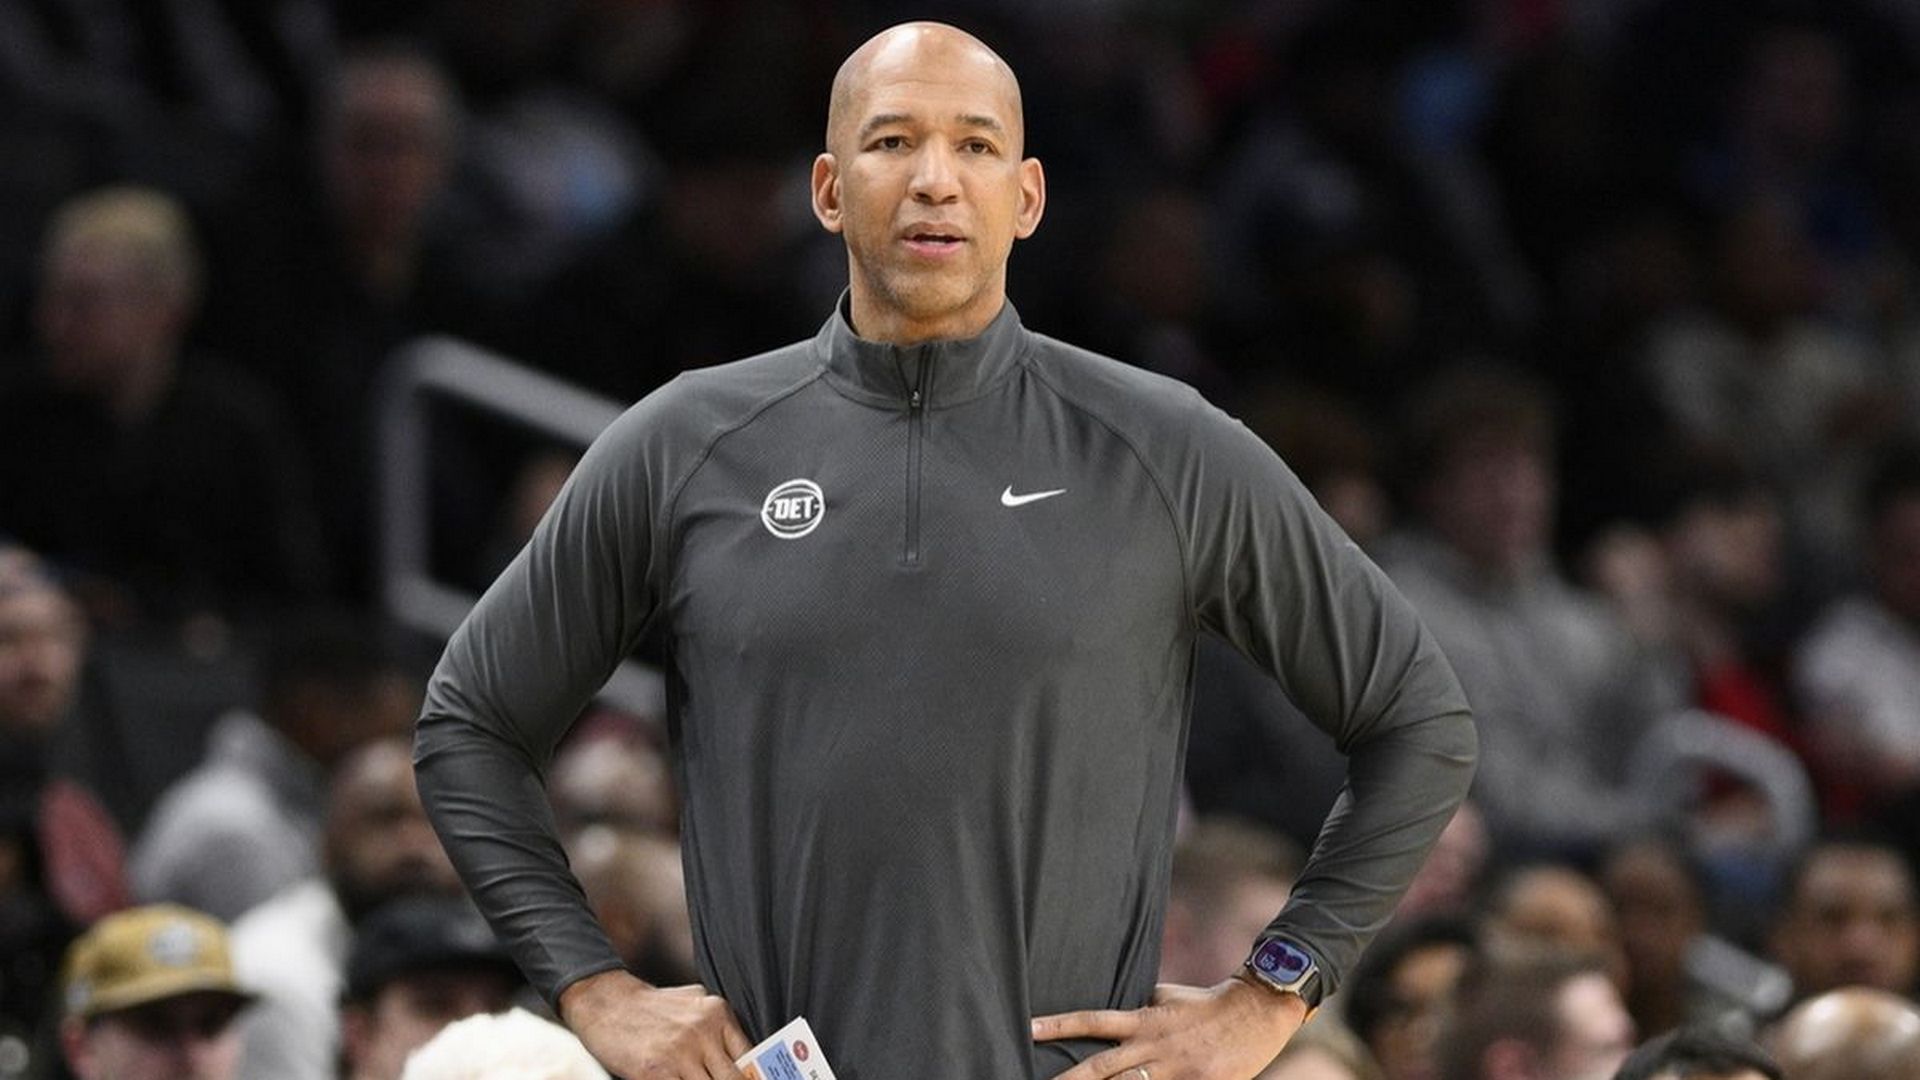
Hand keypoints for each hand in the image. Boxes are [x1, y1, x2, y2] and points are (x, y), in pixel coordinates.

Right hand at [558, 969, 752, 1078]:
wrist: (607, 1003)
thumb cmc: (651, 1007)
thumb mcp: (694, 1002)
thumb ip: (720, 1027)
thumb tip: (747, 1057)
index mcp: (718, 1014)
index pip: (751, 1057)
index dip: (755, 1077)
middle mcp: (703, 1032)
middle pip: (734, 1079)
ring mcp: (680, 1054)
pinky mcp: (656, 1072)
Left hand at [1032, 974, 1309, 1079]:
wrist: (1257, 1013)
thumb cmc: (1205, 1004)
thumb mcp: (1164, 996)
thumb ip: (1135, 1008)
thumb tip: (1106, 1015)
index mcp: (1144, 1020)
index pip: (1093, 1021)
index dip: (1059, 1025)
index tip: (1028, 1028)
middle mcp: (1154, 1047)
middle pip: (1102, 1068)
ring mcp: (1176, 1072)